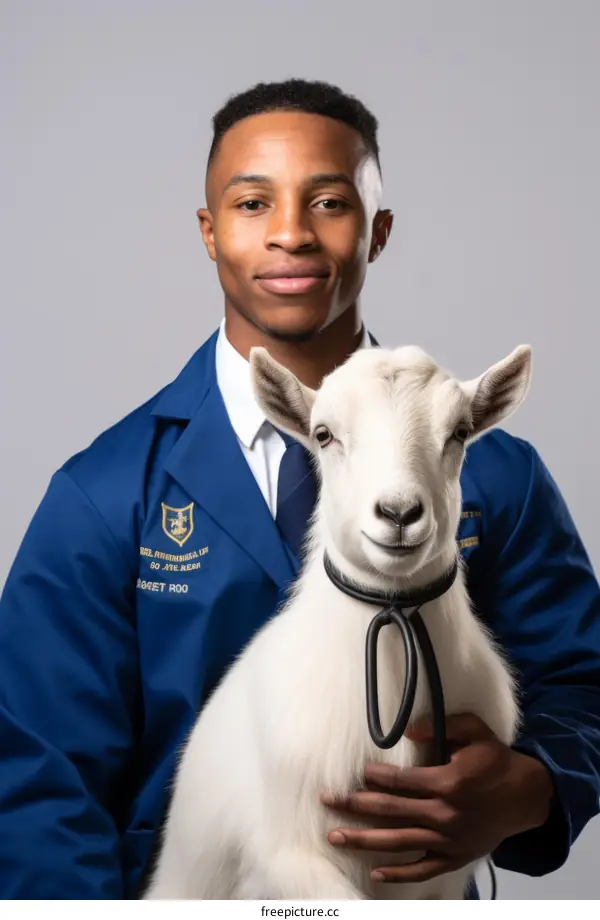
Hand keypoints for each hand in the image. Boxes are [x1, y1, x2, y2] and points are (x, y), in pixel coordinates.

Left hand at [320, 713, 554, 883]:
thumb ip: (441, 725)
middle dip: (354, 806)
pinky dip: (400, 873)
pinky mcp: (454, 856)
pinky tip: (376, 873)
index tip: (355, 773)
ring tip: (335, 836)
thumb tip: (408, 730)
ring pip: (398, 842)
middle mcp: (444, 813)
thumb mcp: (475, 731)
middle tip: (326, 801)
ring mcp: (448, 839)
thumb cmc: (496, 760)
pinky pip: (423, 868)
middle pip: (390, 811)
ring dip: (364, 840)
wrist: (526, 797)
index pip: (400, 781)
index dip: (375, 777)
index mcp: (447, 782)